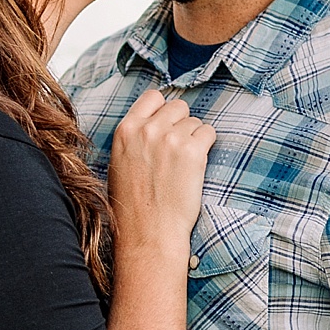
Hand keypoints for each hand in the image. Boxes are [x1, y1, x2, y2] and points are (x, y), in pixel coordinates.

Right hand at [107, 88, 214, 255]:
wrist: (149, 232)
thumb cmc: (133, 205)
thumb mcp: (120, 163)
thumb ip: (135, 138)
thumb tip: (154, 123)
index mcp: (126, 131)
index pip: (153, 97)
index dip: (164, 109)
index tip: (168, 124)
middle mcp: (147, 130)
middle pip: (178, 106)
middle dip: (182, 123)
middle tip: (179, 149)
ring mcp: (171, 139)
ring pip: (195, 121)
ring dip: (195, 138)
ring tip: (185, 164)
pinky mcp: (192, 151)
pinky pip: (209, 133)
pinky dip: (207, 146)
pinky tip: (197, 165)